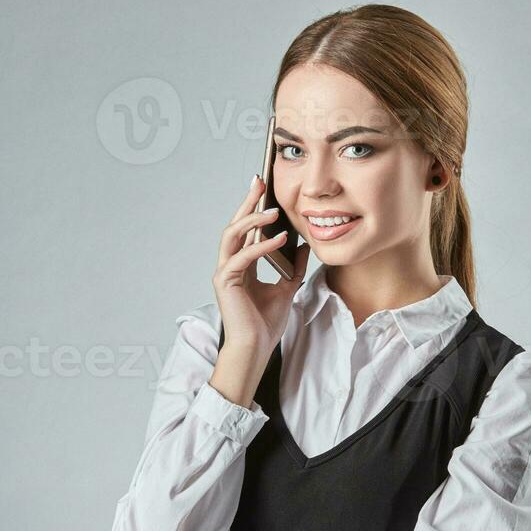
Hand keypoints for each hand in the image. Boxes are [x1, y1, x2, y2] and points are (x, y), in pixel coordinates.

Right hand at [212, 175, 310, 354]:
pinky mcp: (225, 281)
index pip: (246, 230)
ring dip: (252, 220)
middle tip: (260, 181)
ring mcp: (225, 272)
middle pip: (235, 225)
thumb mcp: (287, 288)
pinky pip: (243, 256)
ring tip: (273, 210)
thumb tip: (306, 247)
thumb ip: (294, 268)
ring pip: (232, 235)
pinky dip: (261, 246)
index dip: (253, 208)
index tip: (263, 188)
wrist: (256, 348)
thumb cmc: (265, 324)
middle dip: (247, 202)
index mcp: (242, 266)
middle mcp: (230, 265)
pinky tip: (279, 239)